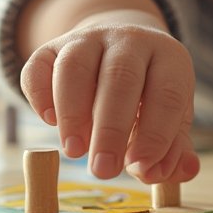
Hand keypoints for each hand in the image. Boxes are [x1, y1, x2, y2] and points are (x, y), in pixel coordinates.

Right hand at [20, 18, 198, 183]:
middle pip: (121, 76)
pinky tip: (49, 121)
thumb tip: (174, 173)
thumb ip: (173, 149)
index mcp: (169, 57)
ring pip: (75, 66)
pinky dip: (40, 95)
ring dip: (72, 113)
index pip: (168, 93)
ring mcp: (88, 39)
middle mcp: (130, 40)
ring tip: (74, 151)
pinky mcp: (52, 47)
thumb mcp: (171, 118)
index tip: (139, 168)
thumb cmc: (149, 94)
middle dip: (111, 128)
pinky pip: (38, 66)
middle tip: (103, 170)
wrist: (119, 49)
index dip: (155, 133)